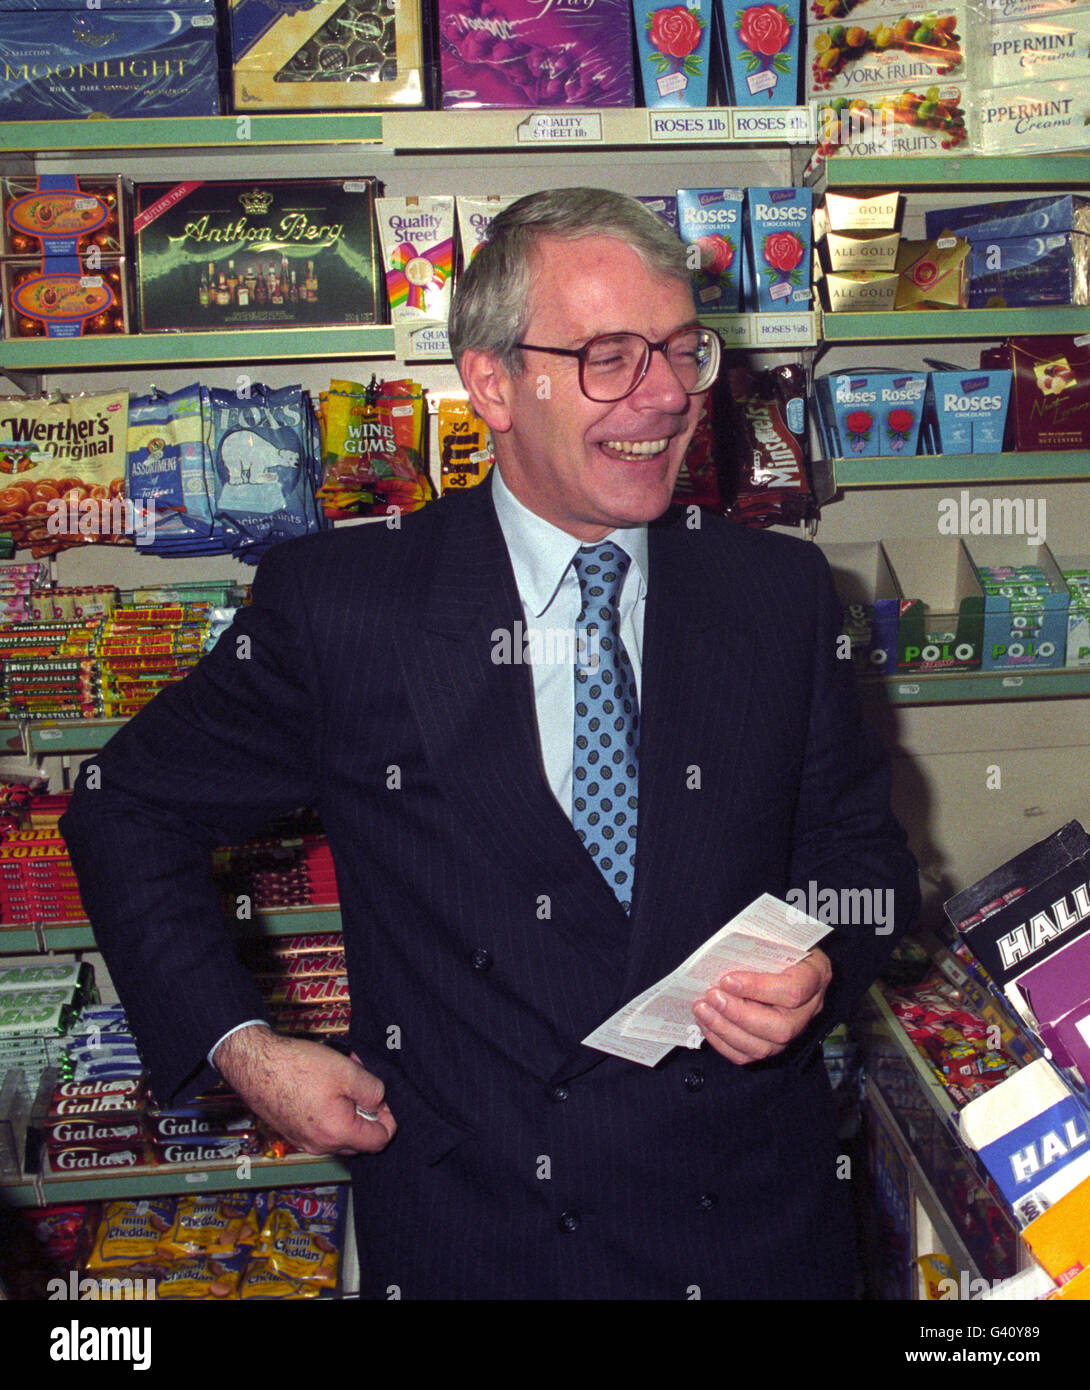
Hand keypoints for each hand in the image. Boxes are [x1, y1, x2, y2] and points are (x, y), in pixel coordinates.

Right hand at [213, 1024, 395, 1155]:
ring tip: (343, 1079)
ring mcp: (304, 1142)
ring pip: (340, 1134)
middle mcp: (320, 1146)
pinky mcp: (292, 1133)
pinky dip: (331, 1113)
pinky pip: (322, 1129)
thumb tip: (380, 1102)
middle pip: (360, 1140)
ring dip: (349, 1110)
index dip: (390, 1119)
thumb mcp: (348, 1071)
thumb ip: (373, 1091)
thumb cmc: (299, 1067)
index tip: (385, 1099)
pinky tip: (325, 1086)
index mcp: (338, 1134)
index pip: (379, 1141)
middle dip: (367, 1113)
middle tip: (363, 1082)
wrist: (255, 1065)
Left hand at [691, 948, 831, 1064]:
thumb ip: (761, 940)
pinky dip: (722, 1043)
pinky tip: (705, 1023)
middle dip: (738, 1014)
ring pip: (763, 1047)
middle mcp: (809, 1010)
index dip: (758, 988)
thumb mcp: (778, 933)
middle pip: (780, 1028)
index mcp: (816, 976)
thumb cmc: (780, 943)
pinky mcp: (773, 1045)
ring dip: (725, 1030)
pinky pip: (748, 1056)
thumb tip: (727, 947)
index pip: (793, 990)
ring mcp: (793, 1033)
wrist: (787, 957)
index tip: (726, 979)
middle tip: (710, 996)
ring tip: (701, 1009)